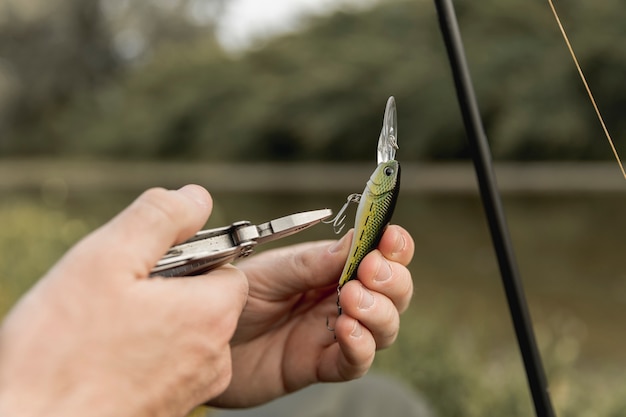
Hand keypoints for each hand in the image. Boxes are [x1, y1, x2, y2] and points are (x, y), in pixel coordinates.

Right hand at [0, 186, 247, 416]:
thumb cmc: (62, 354)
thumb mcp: (106, 260)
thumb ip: (160, 219)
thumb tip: (196, 197)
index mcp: (210, 314)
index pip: (227, 264)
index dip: (189, 254)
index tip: (148, 262)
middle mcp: (214, 356)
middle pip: (205, 298)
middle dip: (167, 287)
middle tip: (116, 295)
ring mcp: (193, 388)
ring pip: (185, 332)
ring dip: (153, 320)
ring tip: (104, 329)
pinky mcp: (169, 409)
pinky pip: (168, 364)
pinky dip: (143, 353)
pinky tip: (104, 356)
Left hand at [210, 224, 414, 407]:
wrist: (198, 339)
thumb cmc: (228, 297)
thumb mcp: (267, 272)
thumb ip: (310, 263)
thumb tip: (355, 242)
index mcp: (328, 268)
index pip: (375, 254)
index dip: (392, 246)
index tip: (390, 238)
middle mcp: (336, 299)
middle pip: (391, 292)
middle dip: (392, 280)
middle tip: (370, 272)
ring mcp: (331, 333)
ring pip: (383, 327)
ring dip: (379, 312)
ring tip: (353, 300)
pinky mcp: (319, 366)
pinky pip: (354, 362)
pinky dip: (360, 348)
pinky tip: (346, 331)